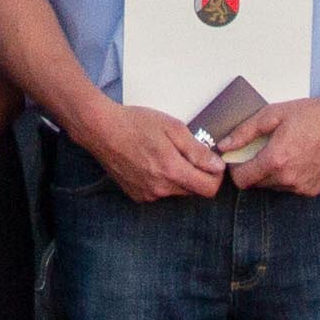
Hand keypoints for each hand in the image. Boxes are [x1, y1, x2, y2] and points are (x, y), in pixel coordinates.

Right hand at [83, 103, 225, 202]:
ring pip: (176, 191)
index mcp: (172, 171)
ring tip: (165, 154)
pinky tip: (151, 162)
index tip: (211, 161)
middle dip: (196, 174)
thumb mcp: (173, 128)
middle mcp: (161, 189)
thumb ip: (197, 150)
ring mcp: (147, 195)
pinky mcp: (137, 195)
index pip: (208, 189)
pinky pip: (160, 192)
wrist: (101, 130)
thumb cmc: (136, 124)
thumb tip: (217, 166)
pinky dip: (162, 180)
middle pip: (193, 191)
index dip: (215, 176)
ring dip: (178, 177)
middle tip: (186, 152)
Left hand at [227, 97, 319, 196]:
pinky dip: (288, 177)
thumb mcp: (273, 115)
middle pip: (256, 184)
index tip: (239, 158)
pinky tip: (298, 158)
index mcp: (275, 160)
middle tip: (263, 150)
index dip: (236, 169)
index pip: (241, 180)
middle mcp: (288, 179)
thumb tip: (223, 146)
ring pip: (273, 186)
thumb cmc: (311, 114)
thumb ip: (244, 132)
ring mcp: (302, 187)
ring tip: (284, 152)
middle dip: (253, 169)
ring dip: (271, 174)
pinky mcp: (313, 189)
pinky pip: (290, 188)